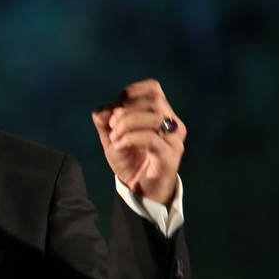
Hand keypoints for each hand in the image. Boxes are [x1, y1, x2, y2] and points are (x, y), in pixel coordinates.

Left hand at [91, 79, 184, 205]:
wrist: (138, 190)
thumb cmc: (129, 159)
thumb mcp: (111, 135)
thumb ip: (104, 119)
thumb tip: (106, 109)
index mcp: (161, 113)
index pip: (153, 88)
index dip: (131, 92)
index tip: (114, 108)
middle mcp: (172, 124)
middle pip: (154, 100)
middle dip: (127, 109)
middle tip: (112, 124)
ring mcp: (174, 140)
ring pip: (155, 117)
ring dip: (128, 123)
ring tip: (114, 137)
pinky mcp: (171, 157)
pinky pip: (152, 139)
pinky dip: (130, 138)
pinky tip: (118, 145)